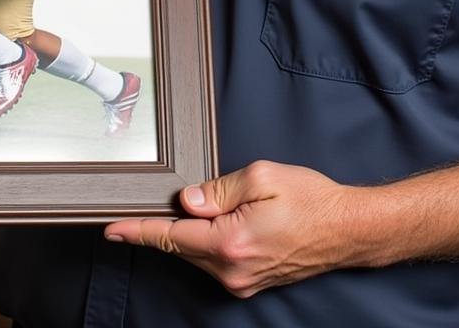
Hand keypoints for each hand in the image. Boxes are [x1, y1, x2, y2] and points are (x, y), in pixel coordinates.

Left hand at [105, 161, 360, 297]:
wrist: (348, 230)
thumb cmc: (311, 199)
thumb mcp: (262, 177)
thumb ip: (219, 189)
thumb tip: (186, 201)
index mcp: (230, 242)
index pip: (172, 235)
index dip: (138, 231)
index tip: (110, 229)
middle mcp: (232, 270)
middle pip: (182, 246)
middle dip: (168, 223)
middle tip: (158, 200)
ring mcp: (241, 281)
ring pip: (198, 253)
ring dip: (192, 232)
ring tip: (209, 206)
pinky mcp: (250, 282)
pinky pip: (215, 261)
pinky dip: (208, 242)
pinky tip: (220, 223)